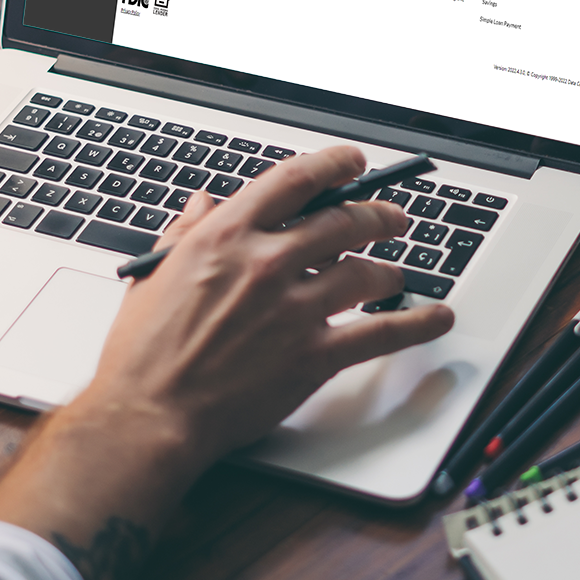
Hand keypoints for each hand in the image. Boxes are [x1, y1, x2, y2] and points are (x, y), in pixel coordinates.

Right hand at [0, 145, 453, 579]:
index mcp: (226, 236)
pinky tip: (435, 318)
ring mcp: (295, 309)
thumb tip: (204, 203)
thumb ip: (186, 232)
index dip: (334, 165)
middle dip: (377, 217)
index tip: (352, 163)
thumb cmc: (144, 353)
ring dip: (388, 271)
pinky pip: (381, 332)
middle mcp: (266, 263)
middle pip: (344, 221)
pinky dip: (416, 324)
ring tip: (394, 275)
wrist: (150, 415)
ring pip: (366, 273)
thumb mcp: (153, 274)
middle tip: (392, 221)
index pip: (295, 180)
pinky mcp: (314, 354)